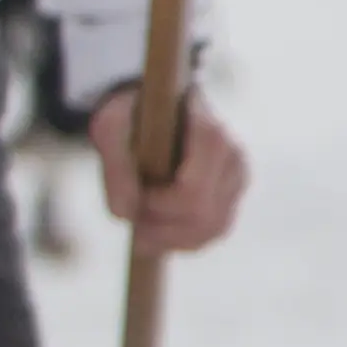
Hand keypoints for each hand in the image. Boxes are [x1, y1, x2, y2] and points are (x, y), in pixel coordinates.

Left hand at [86, 92, 252, 251]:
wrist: (155, 105)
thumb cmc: (131, 114)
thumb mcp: (109, 127)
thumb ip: (115, 168)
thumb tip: (126, 214)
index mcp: (210, 133)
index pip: (193, 192)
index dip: (159, 207)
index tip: (135, 199)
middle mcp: (234, 158)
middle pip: (204, 218)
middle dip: (163, 227)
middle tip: (133, 220)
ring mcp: (237, 180)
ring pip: (211, 231)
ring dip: (170, 238)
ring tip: (140, 227)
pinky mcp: (231, 197)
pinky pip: (212, 233)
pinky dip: (181, 240)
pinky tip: (155, 233)